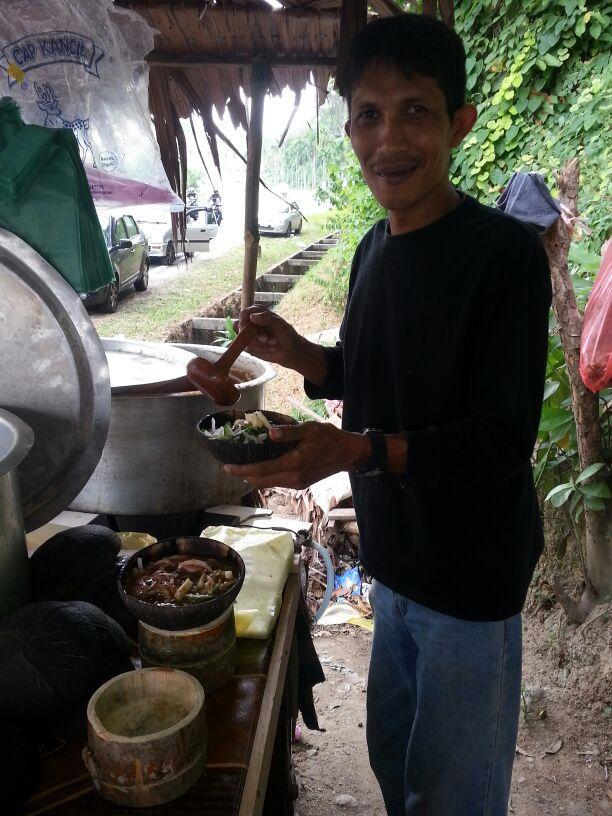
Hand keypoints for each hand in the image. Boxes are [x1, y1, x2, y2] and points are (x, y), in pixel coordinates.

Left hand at [224, 421, 365, 488]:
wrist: (348, 454)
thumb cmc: (329, 438)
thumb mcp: (309, 429)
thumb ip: (289, 432)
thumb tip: (269, 433)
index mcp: (294, 464)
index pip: (261, 470)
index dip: (242, 469)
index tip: (227, 466)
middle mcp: (293, 478)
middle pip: (261, 481)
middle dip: (243, 475)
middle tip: (228, 467)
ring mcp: (297, 483)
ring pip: (268, 483)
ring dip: (253, 477)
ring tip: (241, 467)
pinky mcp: (300, 483)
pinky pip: (277, 482)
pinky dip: (265, 477)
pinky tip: (260, 468)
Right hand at [236, 306, 327, 384]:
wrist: (290, 349)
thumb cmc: (286, 334)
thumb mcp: (279, 324)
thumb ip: (267, 318)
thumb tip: (252, 316)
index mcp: (257, 311)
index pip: (244, 314)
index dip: (245, 322)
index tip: (252, 329)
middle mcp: (250, 322)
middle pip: (241, 328)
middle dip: (255, 336)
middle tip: (268, 339)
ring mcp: (248, 334)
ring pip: (244, 340)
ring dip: (259, 344)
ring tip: (273, 343)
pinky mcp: (249, 346)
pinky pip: (247, 349)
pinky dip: (259, 350)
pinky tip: (269, 349)